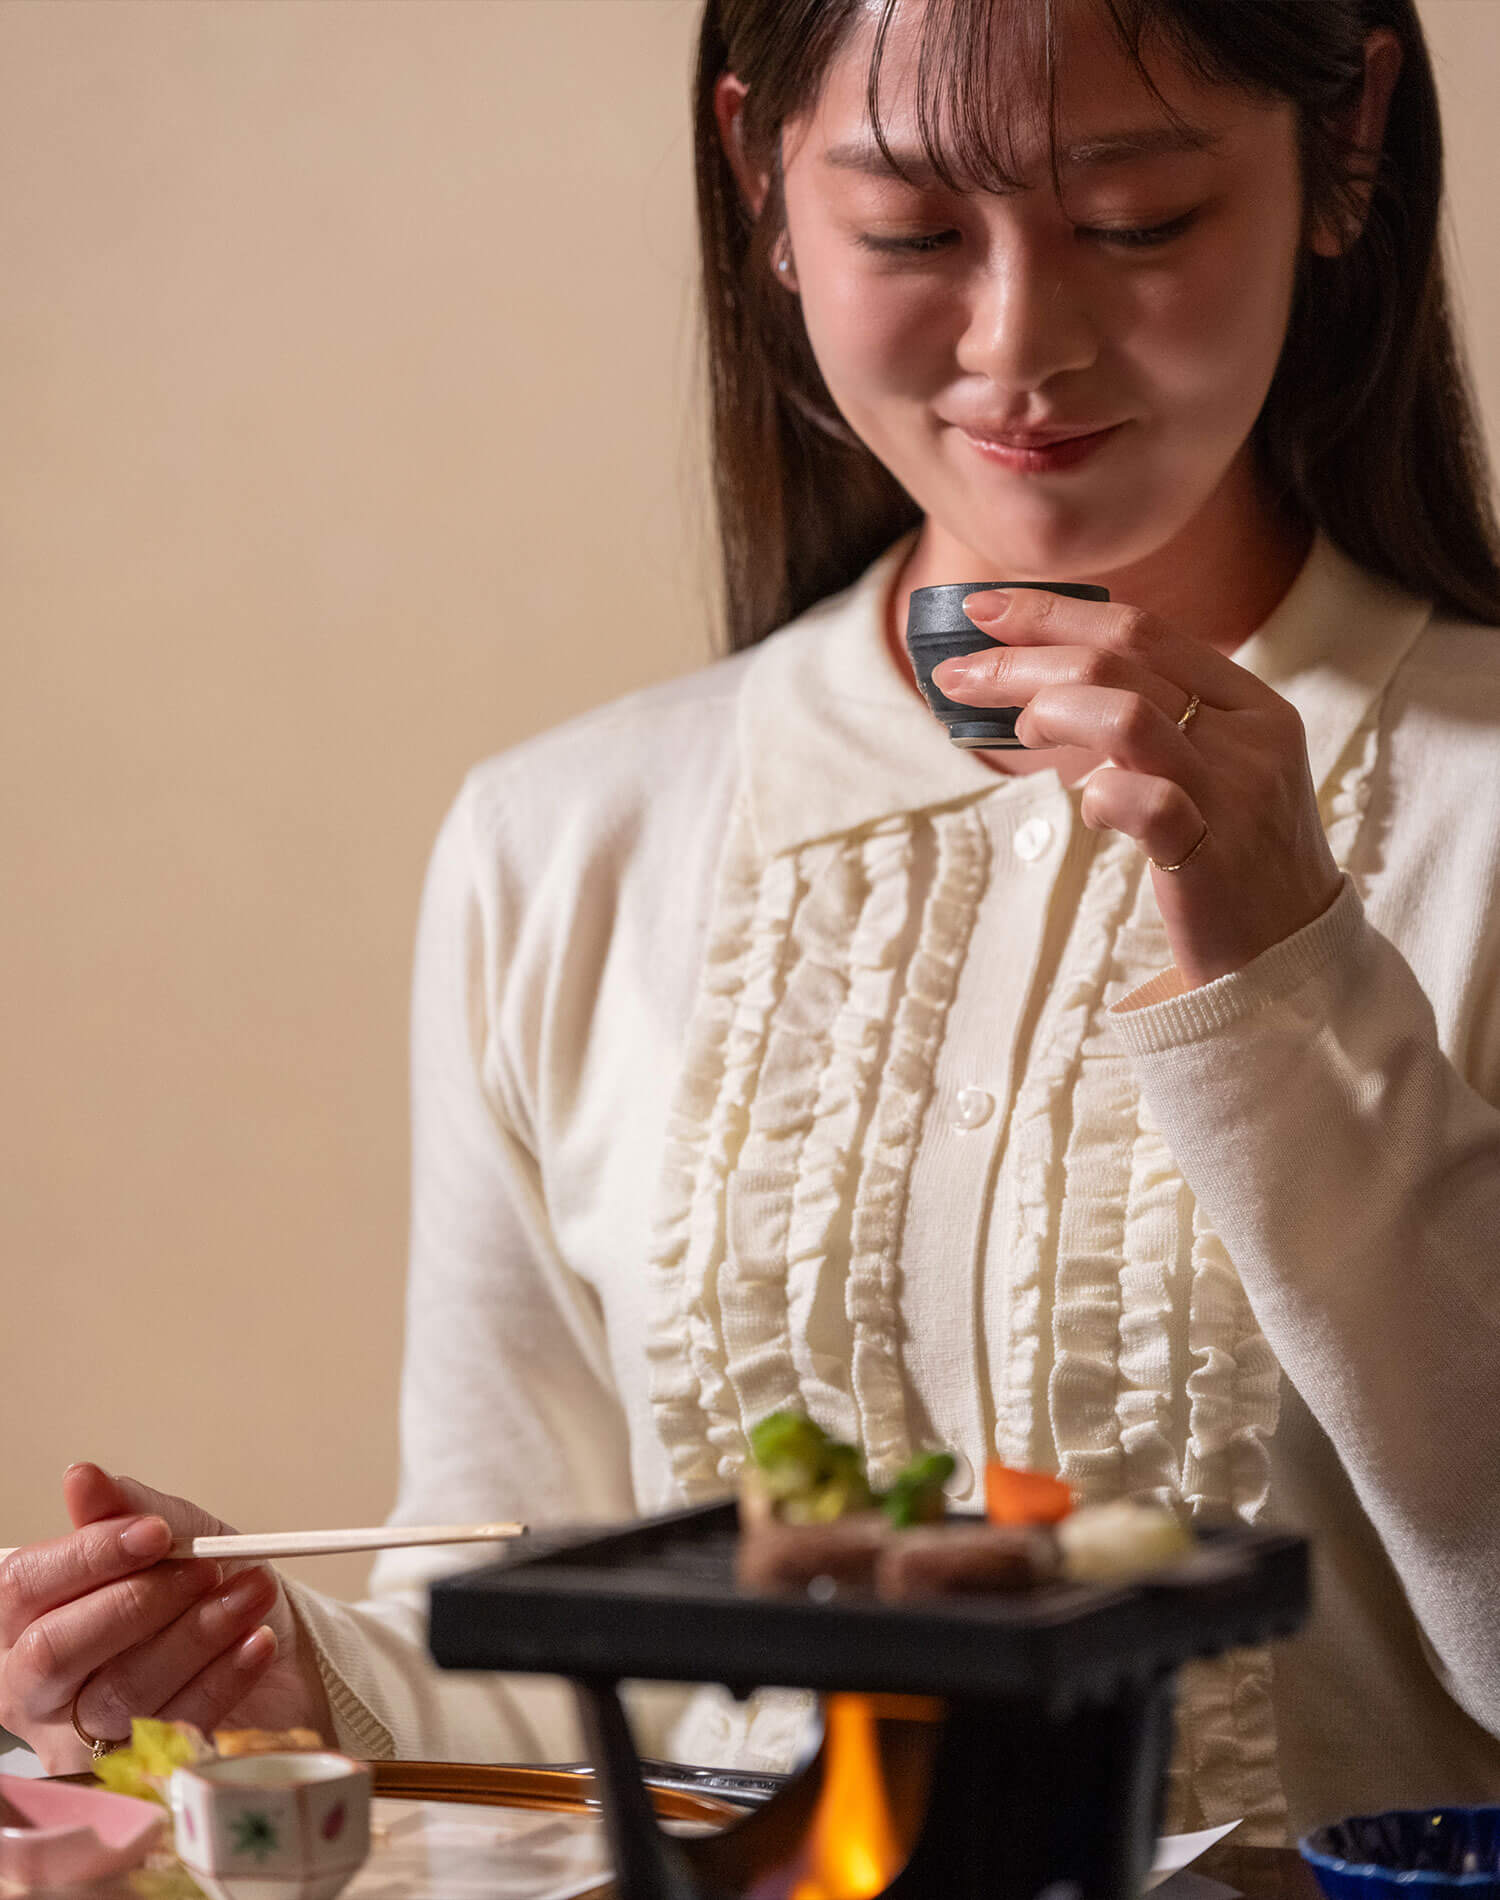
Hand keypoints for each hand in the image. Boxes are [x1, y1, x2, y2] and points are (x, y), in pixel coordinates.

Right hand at [0, 1464, 333, 1772]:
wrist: (280, 1651)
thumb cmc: (208, 1590)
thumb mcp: (178, 1536)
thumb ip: (129, 1511)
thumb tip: (82, 1478)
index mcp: (28, 1620)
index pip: (24, 1586)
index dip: (88, 1555)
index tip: (155, 1533)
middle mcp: (38, 1688)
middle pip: (55, 1651)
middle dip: (139, 1602)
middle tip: (206, 1567)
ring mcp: (82, 1740)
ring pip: (121, 1692)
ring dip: (197, 1633)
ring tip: (252, 1591)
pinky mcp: (139, 1773)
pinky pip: (173, 1729)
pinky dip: (223, 1677)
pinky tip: (257, 1641)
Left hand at [932, 588, 1341, 986]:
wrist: (1291, 956)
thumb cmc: (1230, 858)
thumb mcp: (1211, 770)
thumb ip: (1152, 723)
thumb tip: (1042, 686)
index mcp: (1251, 703)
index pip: (1144, 629)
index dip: (1055, 611)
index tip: (984, 608)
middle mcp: (1252, 736)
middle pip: (1122, 660)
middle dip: (1024, 657)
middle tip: (958, 672)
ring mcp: (1237, 794)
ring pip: (1128, 715)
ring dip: (1050, 711)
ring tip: (1018, 734)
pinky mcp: (1215, 855)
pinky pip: (1143, 802)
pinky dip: (1096, 795)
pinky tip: (1085, 809)